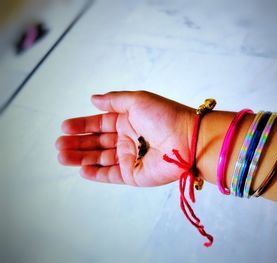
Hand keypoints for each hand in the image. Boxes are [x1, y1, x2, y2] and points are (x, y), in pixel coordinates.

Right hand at [56, 91, 194, 185]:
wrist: (187, 140)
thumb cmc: (164, 116)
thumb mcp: (137, 100)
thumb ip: (114, 101)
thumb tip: (92, 99)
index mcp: (129, 121)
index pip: (101, 123)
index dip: (83, 125)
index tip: (65, 126)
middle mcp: (128, 139)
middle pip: (97, 142)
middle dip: (78, 143)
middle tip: (59, 143)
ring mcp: (131, 158)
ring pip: (100, 159)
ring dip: (81, 157)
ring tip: (62, 155)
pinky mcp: (134, 175)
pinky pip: (110, 175)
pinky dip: (95, 173)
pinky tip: (81, 168)